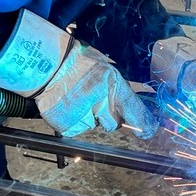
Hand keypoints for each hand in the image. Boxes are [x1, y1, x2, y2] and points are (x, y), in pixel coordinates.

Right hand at [35, 43, 156, 138]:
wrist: (45, 64)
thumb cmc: (76, 63)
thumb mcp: (102, 67)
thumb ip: (117, 88)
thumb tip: (135, 105)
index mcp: (111, 82)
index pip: (133, 108)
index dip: (143, 122)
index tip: (149, 132)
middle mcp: (99, 98)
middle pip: (113, 123)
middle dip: (106, 117)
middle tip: (93, 102)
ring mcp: (82, 112)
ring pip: (93, 126)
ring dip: (87, 117)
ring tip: (75, 99)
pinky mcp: (67, 123)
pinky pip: (76, 129)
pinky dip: (72, 121)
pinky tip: (66, 105)